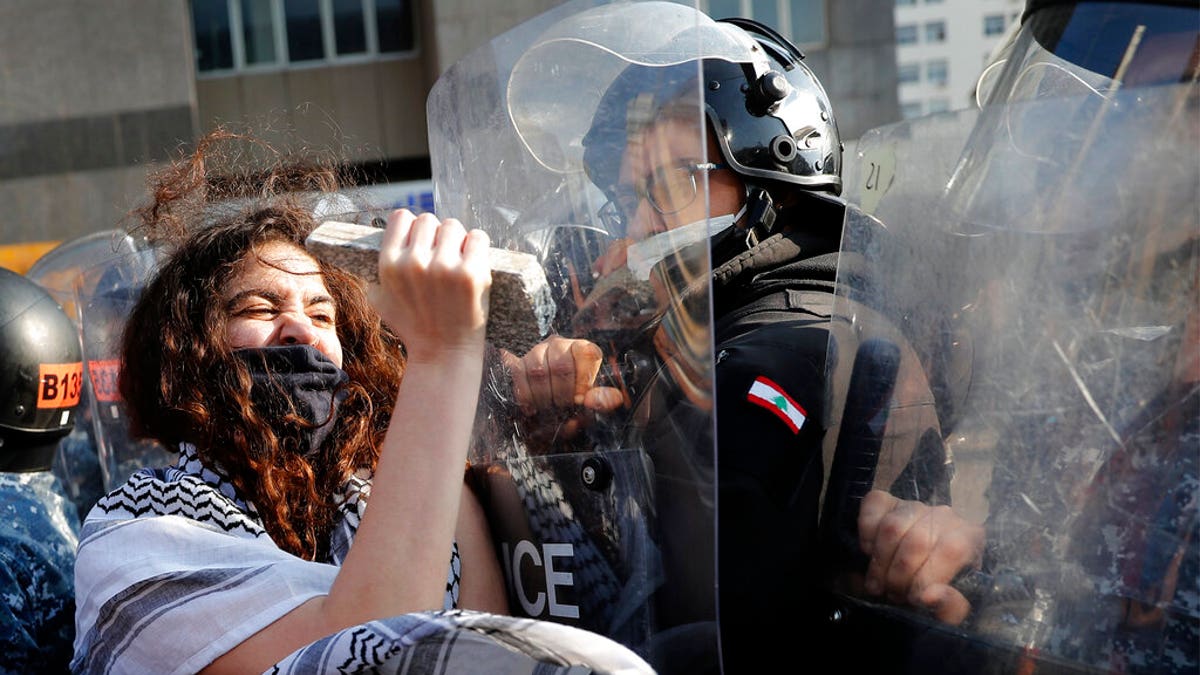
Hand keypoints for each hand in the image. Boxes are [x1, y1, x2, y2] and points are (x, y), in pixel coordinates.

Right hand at [369, 209, 490, 362]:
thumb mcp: (380, 299)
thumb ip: (376, 270)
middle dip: (436, 236)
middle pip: (429, 219)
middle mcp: (414, 262)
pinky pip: (478, 238)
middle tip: (442, 258)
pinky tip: (474, 263)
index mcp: (389, 265)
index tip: (422, 242)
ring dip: (458, 241)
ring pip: (454, 226)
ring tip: (458, 263)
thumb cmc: (413, 327)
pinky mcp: (471, 274)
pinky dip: (478, 247)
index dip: (413, 228)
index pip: (401, 217)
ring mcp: (444, 267)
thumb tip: (376, 239)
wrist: (443, 355)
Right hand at [499, 336, 623, 437]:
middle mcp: (560, 345)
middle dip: (562, 393)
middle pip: (560, 366)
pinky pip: (518, 375)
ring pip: (538, 371)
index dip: (583, 380)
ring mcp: (537, 351)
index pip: (586, 353)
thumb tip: (608, 399)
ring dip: (543, 396)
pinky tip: (531, 407)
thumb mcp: (593, 403)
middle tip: (562, 408)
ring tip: (547, 409)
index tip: (579, 399)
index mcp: (583, 349)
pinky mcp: (518, 362)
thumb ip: (604, 400)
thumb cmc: (574, 403)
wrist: (548, 411)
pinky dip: (525, 395)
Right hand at [858, 490, 984, 624]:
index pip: (951, 550)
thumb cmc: (939, 591)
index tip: (914, 599)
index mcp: (971, 538)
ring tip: (880, 583)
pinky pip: (874, 506)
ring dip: (880, 562)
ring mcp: (915, 505)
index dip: (927, 577)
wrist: (918, 574)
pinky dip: (866, 533)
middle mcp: (945, 515)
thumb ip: (950, 606)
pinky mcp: (888, 501)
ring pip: (891, 527)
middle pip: (917, 541)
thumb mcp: (953, 609)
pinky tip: (870, 551)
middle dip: (899, 576)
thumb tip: (929, 596)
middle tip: (894, 595)